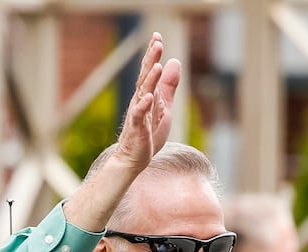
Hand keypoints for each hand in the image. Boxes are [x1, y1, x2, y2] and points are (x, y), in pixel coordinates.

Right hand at [116, 33, 181, 172]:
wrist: (133, 159)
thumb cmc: (147, 133)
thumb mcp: (163, 106)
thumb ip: (168, 85)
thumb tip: (174, 61)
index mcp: (146, 95)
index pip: (149, 71)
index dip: (152, 54)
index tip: (156, 36)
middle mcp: (140, 101)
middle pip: (145, 77)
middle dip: (151, 60)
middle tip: (157, 43)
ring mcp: (138, 114)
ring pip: (143, 94)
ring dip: (150, 80)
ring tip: (157, 66)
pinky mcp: (137, 129)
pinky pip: (139, 116)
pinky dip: (143, 106)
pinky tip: (149, 97)